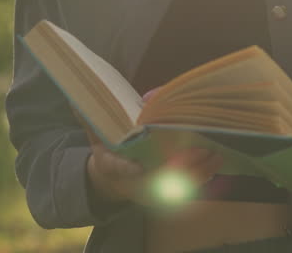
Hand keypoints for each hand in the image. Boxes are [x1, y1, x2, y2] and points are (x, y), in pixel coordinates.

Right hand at [82, 86, 222, 205]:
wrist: (112, 182)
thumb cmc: (108, 153)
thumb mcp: (96, 136)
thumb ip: (90, 119)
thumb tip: (75, 98)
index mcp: (113, 166)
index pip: (119, 168)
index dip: (127, 169)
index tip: (137, 166)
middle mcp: (133, 182)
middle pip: (157, 179)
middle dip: (179, 167)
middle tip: (200, 151)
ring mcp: (152, 191)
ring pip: (177, 186)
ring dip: (198, 173)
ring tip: (215, 155)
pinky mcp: (167, 193)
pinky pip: (186, 187)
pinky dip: (202, 177)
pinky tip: (216, 163)